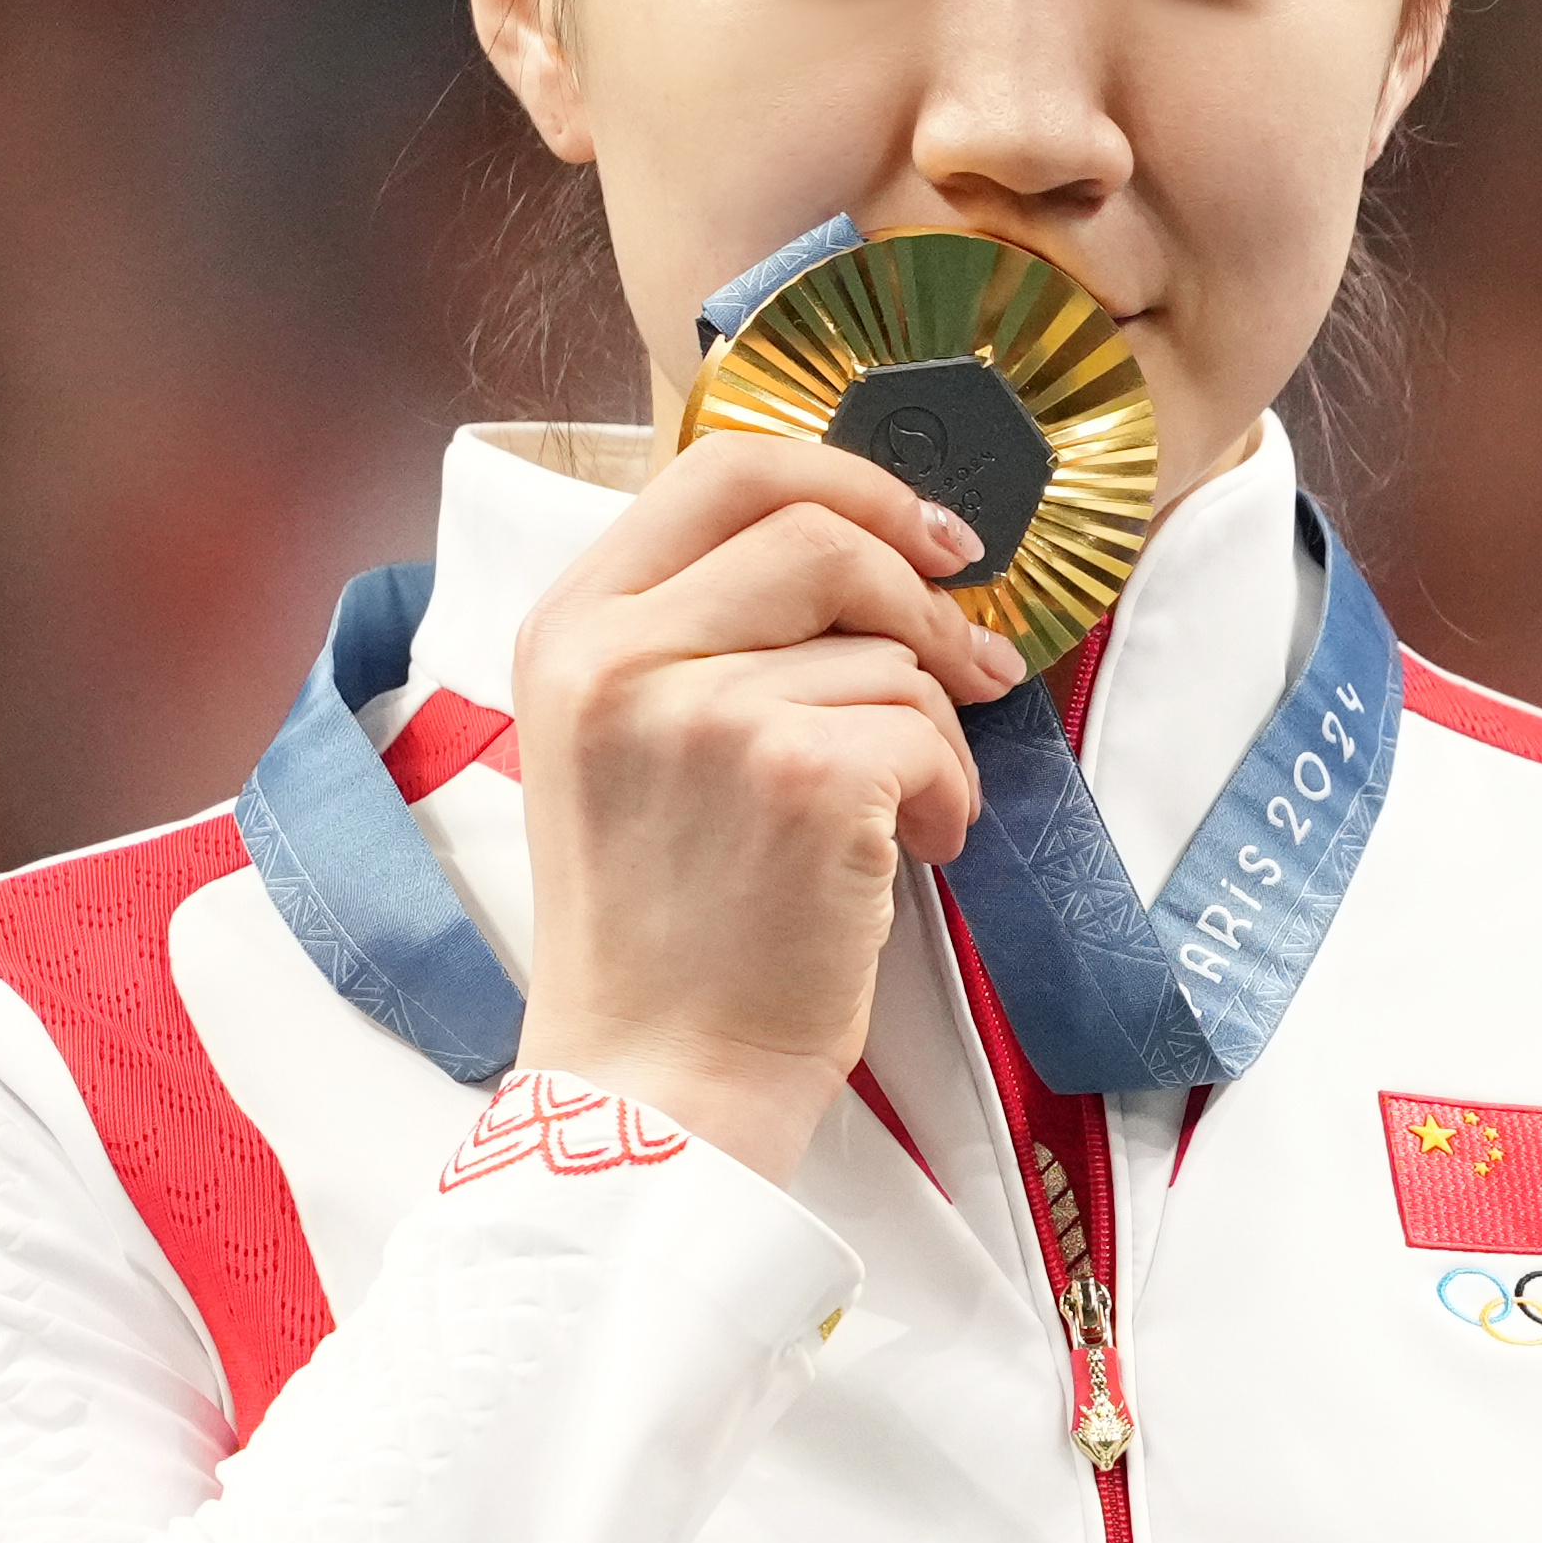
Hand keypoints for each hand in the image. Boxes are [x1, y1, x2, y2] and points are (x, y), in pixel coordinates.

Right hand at [512, 436, 1028, 1176]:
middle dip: (921, 595)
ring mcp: (705, 710)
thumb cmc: (665, 923)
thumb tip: (873, 546)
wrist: (659, 1074)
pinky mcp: (797, 776)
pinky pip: (926, 730)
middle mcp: (617, 655)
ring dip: (936, 727)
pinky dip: (950, 790)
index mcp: (569, 627)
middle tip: (972, 661)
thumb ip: (704, 630)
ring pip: (889, 648)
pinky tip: (915, 848)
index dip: (847, 479)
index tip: (925, 534)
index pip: (720, 468)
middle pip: (820, 532)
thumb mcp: (627, 741)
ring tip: (908, 809)